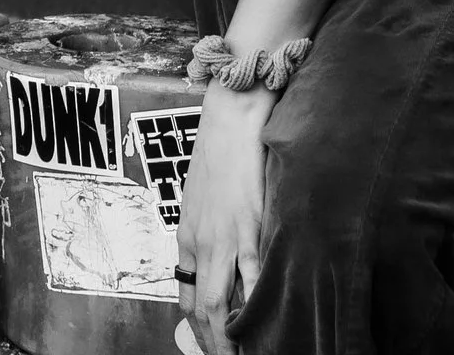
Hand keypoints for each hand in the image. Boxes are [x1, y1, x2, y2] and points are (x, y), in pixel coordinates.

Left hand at [177, 84, 272, 353]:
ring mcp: (225, 238)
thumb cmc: (220, 156)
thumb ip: (208, 233)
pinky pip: (251, 274)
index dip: (199, 329)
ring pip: (221, 302)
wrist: (230, 121)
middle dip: (214, 344)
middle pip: (203, 309)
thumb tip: (219, 260)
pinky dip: (256, 303)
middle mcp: (201, 243)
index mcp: (189, 238)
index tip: (211, 345)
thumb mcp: (202, 201)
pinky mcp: (249, 226)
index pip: (189, 297)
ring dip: (230, 336)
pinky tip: (264, 322)